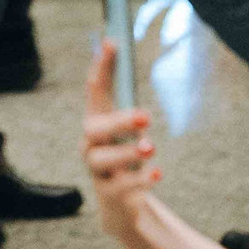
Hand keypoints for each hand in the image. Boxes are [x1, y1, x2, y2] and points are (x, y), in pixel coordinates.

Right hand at [82, 37, 161, 224]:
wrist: (119, 205)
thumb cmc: (125, 158)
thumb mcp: (127, 132)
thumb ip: (131, 107)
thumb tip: (139, 69)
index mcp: (97, 121)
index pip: (95, 89)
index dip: (102, 66)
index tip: (113, 42)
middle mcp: (91, 144)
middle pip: (95, 128)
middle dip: (118, 120)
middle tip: (146, 117)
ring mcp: (98, 171)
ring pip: (102, 159)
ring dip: (127, 153)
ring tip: (150, 148)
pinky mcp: (110, 195)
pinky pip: (122, 187)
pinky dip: (140, 180)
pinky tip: (157, 173)